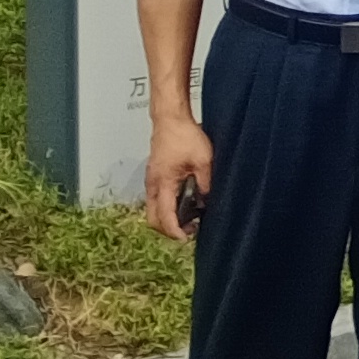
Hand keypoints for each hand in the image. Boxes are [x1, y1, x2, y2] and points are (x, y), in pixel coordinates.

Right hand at [143, 118, 213, 239]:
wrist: (170, 119)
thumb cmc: (185, 136)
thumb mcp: (203, 161)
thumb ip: (206, 183)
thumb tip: (208, 202)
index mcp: (162, 182)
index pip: (164, 215)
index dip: (174, 230)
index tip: (186, 238)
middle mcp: (152, 184)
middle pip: (152, 218)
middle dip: (168, 229)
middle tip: (189, 232)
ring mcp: (151, 180)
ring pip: (153, 209)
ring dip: (167, 218)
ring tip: (189, 220)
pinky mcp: (155, 176)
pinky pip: (156, 199)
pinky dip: (166, 207)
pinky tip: (184, 205)